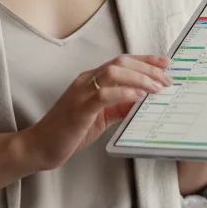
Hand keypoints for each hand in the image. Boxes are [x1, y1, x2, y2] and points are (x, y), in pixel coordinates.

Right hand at [21, 55, 168, 171]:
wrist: (39, 146)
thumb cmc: (69, 132)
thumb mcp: (101, 117)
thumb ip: (120, 107)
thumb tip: (144, 101)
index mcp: (91, 80)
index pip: (122, 62)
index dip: (145, 60)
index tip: (166, 63)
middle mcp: (86, 81)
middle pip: (121, 63)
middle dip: (147, 68)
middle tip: (167, 78)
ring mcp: (81, 93)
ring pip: (113, 72)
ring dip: (139, 78)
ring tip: (157, 87)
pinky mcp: (78, 108)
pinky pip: (103, 94)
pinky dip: (123, 93)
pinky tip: (138, 97)